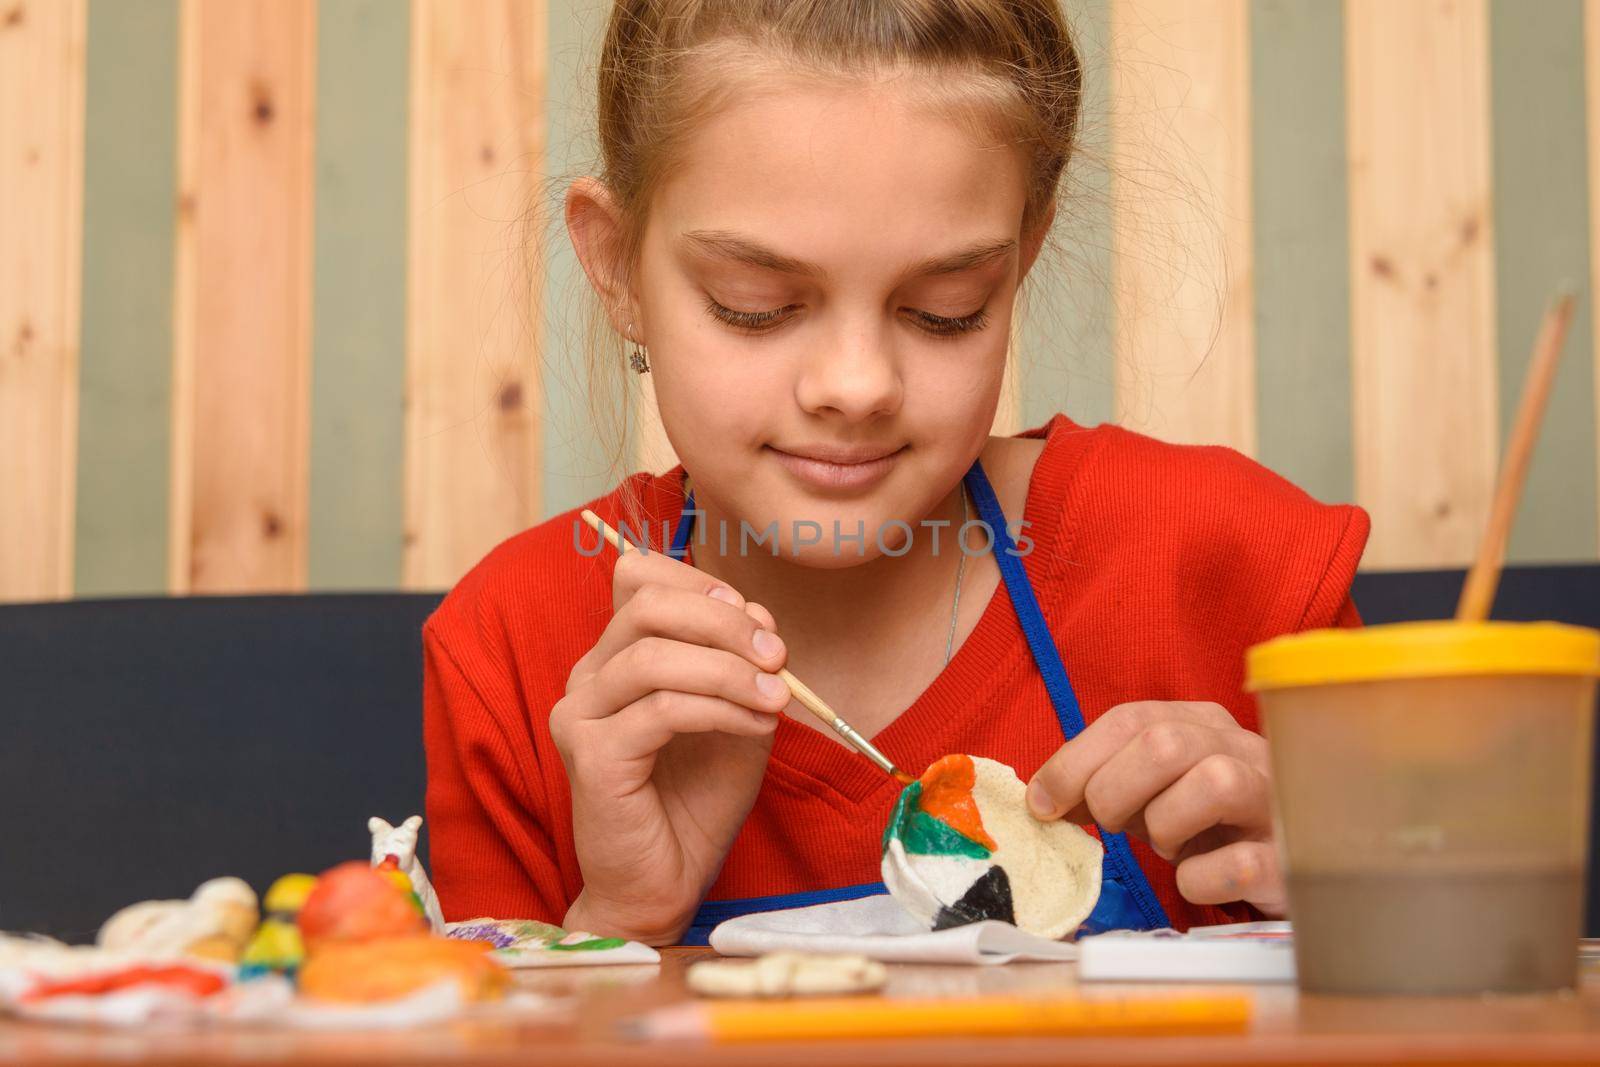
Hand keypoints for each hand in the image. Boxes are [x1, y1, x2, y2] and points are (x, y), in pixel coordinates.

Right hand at [551, 546, 790, 944]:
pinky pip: (661, 710)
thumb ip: (742, 663)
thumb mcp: (736, 713)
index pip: (640, 578)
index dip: (703, 586)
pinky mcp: (590, 756)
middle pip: (646, 605)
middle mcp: (589, 677)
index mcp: (616, 657)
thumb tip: (758, 615)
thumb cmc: (697, 801)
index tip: (759, 623)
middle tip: (777, 656)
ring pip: (654, 657)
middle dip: (722, 621)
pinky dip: (719, 708)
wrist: (666, 883)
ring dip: (728, 669)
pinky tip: (755, 725)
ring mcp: (580, 714)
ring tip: (777, 697)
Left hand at [1025, 701, 1284, 916]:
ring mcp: (1275, 801)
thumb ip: (1104, 782)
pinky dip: (1199, 878)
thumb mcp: (1154, 791)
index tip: (1042, 803)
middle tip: (1110, 826)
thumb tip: (1044, 798)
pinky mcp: (1291, 860)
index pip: (1129, 719)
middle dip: (1114, 790)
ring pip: (1216, 783)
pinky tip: (1195, 879)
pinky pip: (1239, 864)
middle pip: (1165, 744)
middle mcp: (1244, 749)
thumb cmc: (1209, 824)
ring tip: (1168, 846)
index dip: (1075, 761)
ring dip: (1167, 825)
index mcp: (1204, 723)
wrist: (1292, 866)